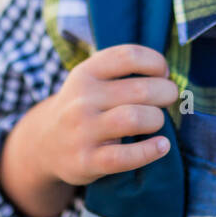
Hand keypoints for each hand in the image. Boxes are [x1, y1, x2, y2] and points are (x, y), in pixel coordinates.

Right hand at [38, 44, 180, 187]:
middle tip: (170, 98)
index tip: (164, 73)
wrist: (46, 145)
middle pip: (141, 89)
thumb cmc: (84, 107)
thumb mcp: (91, 81)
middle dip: (166, 93)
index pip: (129, 56)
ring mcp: (83, 130)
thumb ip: (122, 71)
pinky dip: (151, 151)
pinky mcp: (87, 160)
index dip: (156, 62)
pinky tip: (162, 146)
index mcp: (86, 73)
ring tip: (158, 121)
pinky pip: (126, 156)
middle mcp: (82, 99)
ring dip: (157, 119)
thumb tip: (168, 75)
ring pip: (135, 118)